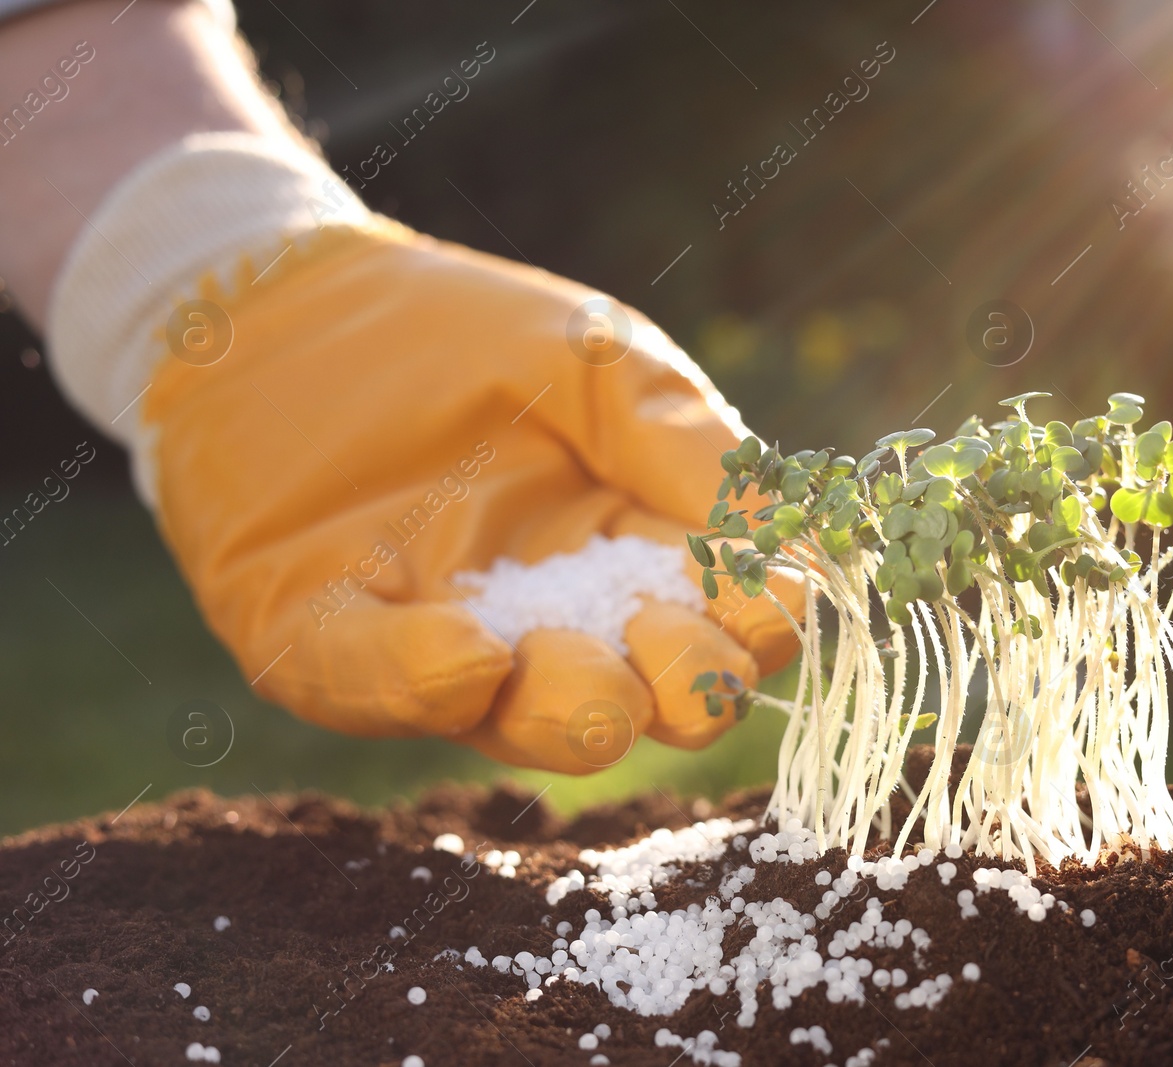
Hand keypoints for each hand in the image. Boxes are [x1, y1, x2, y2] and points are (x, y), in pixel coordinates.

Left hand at [142, 218, 802, 771]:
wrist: (291, 292)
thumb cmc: (467, 327)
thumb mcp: (602, 363)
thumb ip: (692, 445)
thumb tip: (800, 545)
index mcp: (631, 556)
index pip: (723, 628)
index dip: (758, 628)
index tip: (767, 600)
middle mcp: (548, 621)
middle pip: (640, 702)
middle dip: (675, 692)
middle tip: (669, 641)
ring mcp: (436, 640)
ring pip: (519, 723)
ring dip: (569, 710)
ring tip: (572, 661)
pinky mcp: (318, 636)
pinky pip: (364, 685)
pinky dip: (418, 682)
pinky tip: (472, 655)